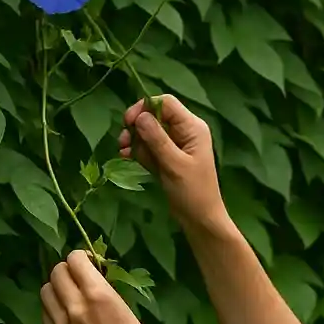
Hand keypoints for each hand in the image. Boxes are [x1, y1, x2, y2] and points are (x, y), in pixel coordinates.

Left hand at [40, 251, 161, 323]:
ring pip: (45, 291)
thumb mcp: (123, 305)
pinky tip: (65, 314)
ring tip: (68, 295)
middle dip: (67, 270)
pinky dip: (53, 308)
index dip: (80, 257)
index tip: (88, 264)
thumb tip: (88, 273)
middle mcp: (74, 306)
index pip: (74, 259)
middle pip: (56, 272)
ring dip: (56, 287)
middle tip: (77, 278)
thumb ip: (101, 287)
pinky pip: (45, 313)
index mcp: (97, 294)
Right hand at [118, 95, 224, 229]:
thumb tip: (140, 116)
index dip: (145, 108)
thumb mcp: (174, 164)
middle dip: (137, 126)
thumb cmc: (193, 192)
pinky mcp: (167, 158)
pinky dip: (139, 151)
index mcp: (192, 127)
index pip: (166, 104)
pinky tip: (128, 157)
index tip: (128, 122)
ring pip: (149, 132)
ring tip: (124, 152)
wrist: (200, 219)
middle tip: (123, 141)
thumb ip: (157, 139)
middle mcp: (184, 131)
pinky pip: (149, 147)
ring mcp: (175, 145)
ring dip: (135, 140)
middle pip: (155, 116)